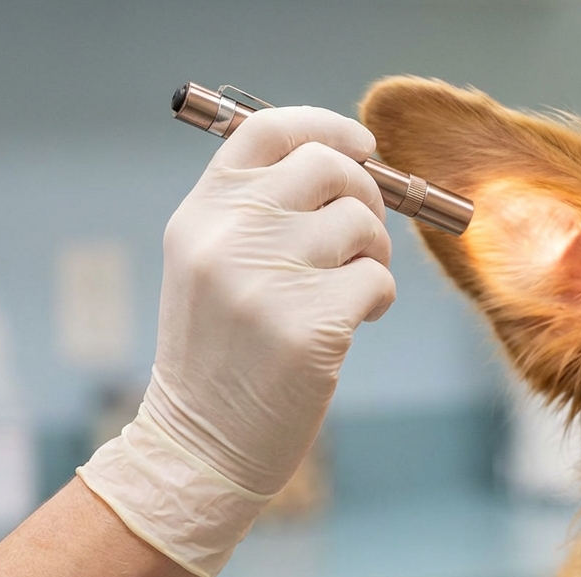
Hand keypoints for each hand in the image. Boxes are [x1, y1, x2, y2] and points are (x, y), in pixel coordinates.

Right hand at [78, 107, 395, 576]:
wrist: (200, 445)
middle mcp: (229, 237)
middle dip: (367, 194)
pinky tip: (354, 324)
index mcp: (201, 214)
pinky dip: (379, 298)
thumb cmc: (222, 354)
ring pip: (363, 224)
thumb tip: (348, 162)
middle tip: (367, 234)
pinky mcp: (310, 326)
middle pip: (328, 167)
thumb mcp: (212, 268)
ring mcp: (268, 280)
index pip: (267, 131)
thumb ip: (259, 212)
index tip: (364, 144)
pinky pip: (379, 279)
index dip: (326, 127)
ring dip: (376, 253)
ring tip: (353, 290)